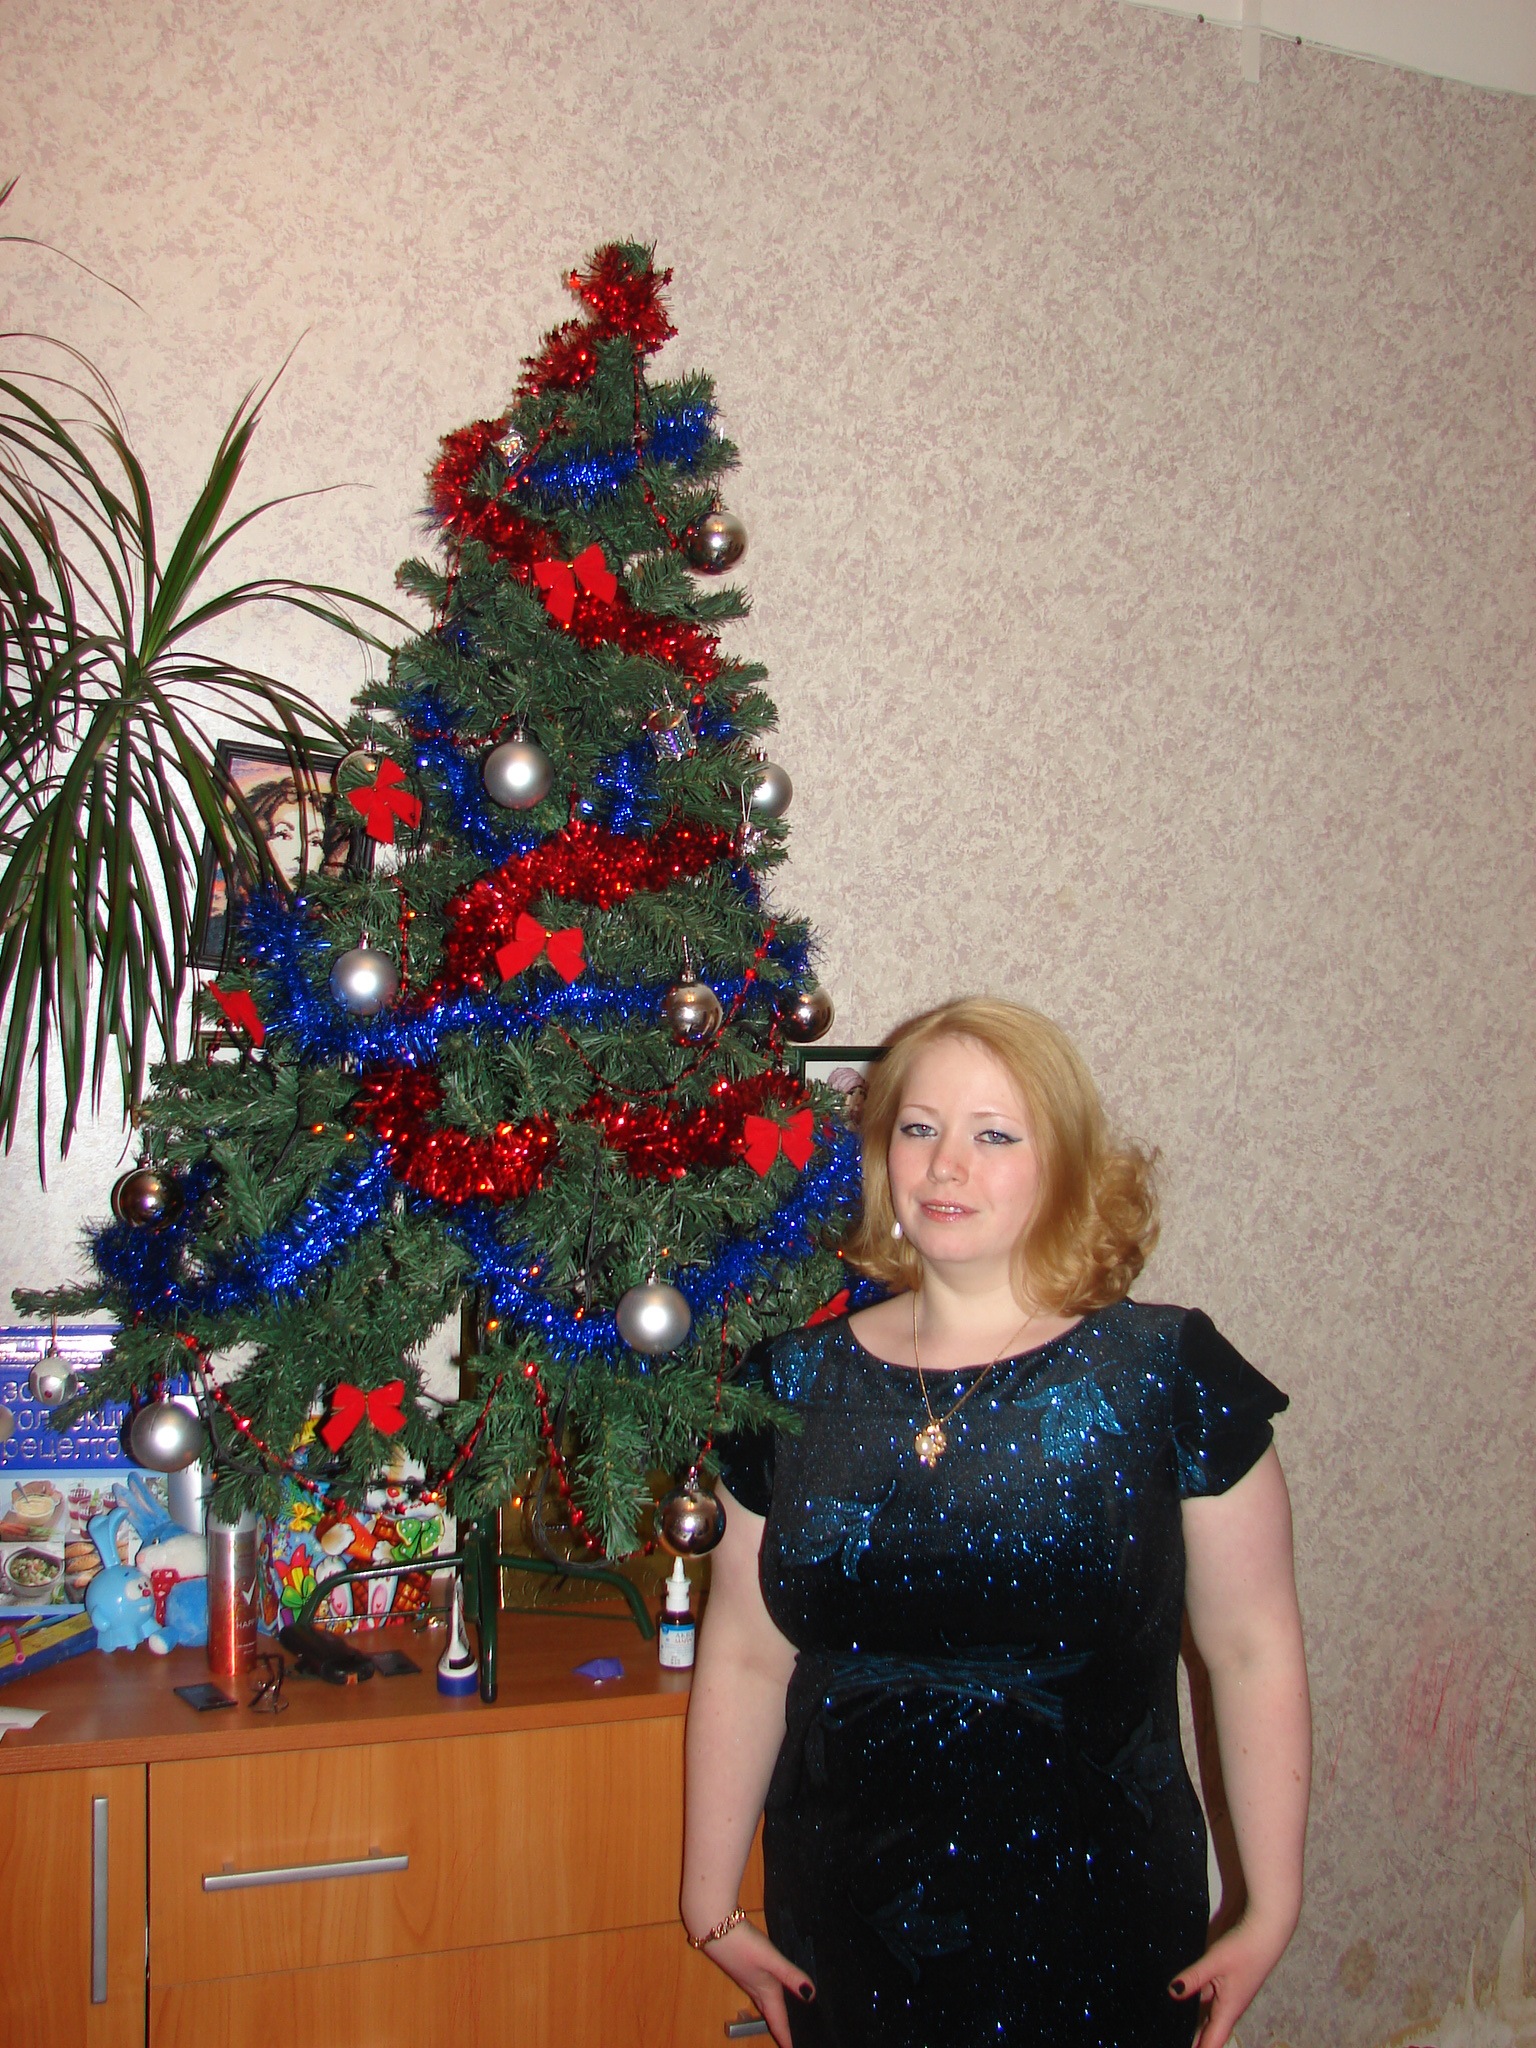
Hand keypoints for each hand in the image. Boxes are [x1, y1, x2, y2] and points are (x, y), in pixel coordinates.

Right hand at [695, 1918, 815, 2047]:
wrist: (713, 1925)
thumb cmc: (742, 1944)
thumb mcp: (770, 1957)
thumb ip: (790, 1974)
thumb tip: (811, 1995)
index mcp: (764, 1989)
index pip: (777, 2020)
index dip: (786, 2037)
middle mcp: (754, 1987)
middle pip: (770, 2013)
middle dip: (780, 2027)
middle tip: (790, 2039)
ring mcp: (746, 1976)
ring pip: (763, 2001)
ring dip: (774, 2012)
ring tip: (784, 2019)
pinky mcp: (741, 1964)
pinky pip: (757, 1988)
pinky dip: (767, 1995)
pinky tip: (770, 1985)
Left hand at [1169, 1911, 1295, 2047]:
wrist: (1265, 1932)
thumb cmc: (1244, 1948)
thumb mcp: (1214, 1961)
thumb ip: (1194, 1977)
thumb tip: (1173, 1993)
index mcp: (1228, 2009)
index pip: (1212, 2041)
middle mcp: (1229, 2006)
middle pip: (1210, 2032)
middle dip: (1197, 2042)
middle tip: (1181, 2044)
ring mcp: (1228, 1995)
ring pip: (1209, 2017)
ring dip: (1197, 2028)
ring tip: (1183, 2035)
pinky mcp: (1226, 1982)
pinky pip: (1210, 2002)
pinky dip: (1199, 2009)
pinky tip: (1189, 2007)